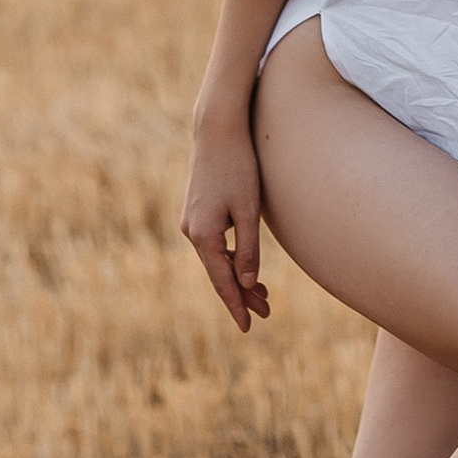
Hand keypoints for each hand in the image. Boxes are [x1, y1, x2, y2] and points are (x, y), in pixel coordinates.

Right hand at [182, 112, 270, 328]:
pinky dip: (230, 259)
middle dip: (241, 295)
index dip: (235, 305)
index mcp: (203, 235)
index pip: (222, 281)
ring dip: (238, 278)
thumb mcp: (248, 210)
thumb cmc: (238, 167)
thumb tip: (246, 283)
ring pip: (216, 261)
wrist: (217, 131)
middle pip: (218, 274)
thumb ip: (248, 248)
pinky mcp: (198, 213)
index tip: (247, 327)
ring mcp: (192, 222)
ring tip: (262, 297)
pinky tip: (246, 267)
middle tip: (265, 313)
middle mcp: (191, 232)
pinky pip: (214, 246)